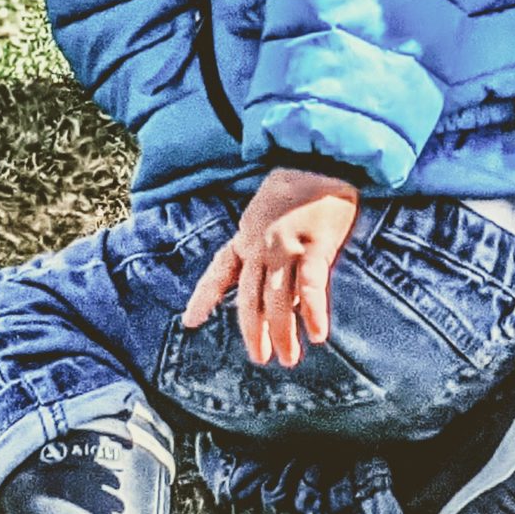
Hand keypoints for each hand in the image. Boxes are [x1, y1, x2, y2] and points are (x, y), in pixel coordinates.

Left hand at [181, 167, 360, 366]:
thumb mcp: (267, 213)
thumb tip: (285, 295)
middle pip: (251, 298)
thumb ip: (266, 250)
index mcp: (246, 235)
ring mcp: (287, 245)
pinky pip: (312, 286)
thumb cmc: (301, 185)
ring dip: (283, 333)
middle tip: (261, 358)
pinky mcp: (316, 244)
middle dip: (254, 332)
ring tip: (288, 358)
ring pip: (279, 300)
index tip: (190, 321)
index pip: (219, 271)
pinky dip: (314, 313)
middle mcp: (260, 244)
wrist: (324, 156)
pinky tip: (318, 334)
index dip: (205, 297)